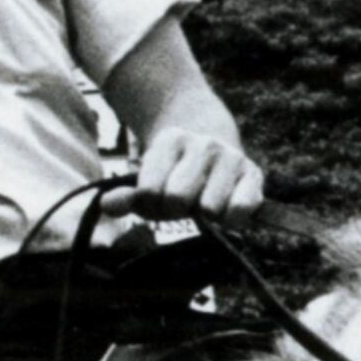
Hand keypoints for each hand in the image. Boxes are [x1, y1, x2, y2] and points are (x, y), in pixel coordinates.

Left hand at [127, 127, 262, 225]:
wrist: (213, 142)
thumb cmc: (175, 171)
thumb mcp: (149, 177)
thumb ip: (128, 195)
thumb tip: (107, 205)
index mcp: (171, 139)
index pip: (149, 190)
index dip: (150, 205)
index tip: (157, 200)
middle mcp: (204, 144)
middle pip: (177, 199)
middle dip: (175, 210)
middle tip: (181, 205)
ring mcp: (231, 157)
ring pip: (209, 208)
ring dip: (204, 217)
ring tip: (203, 204)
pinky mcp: (254, 174)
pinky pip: (240, 209)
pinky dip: (230, 220)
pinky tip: (224, 211)